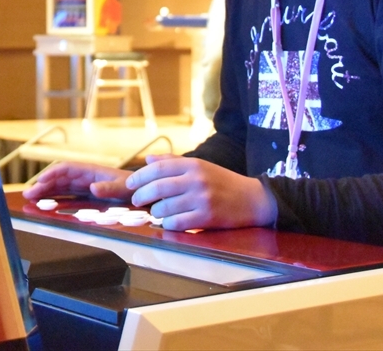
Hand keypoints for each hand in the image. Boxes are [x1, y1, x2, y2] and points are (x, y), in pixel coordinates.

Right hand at [23, 162, 132, 201]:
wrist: (141, 191)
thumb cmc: (132, 187)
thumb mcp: (123, 187)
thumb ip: (109, 188)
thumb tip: (93, 188)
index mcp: (90, 171)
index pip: (66, 169)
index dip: (52, 174)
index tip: (40, 181)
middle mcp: (84, 177)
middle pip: (59, 178)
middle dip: (43, 185)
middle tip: (28, 194)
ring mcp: (83, 185)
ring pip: (60, 186)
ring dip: (45, 190)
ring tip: (30, 198)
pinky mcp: (85, 194)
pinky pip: (66, 194)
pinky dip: (54, 197)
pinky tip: (45, 203)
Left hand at [123, 155, 277, 230]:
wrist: (252, 199)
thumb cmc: (222, 182)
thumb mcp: (200, 166)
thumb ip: (173, 162)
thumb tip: (148, 159)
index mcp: (193, 164)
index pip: (158, 168)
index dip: (139, 176)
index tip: (130, 184)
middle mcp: (196, 179)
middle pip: (158, 187)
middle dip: (142, 195)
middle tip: (136, 201)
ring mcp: (201, 199)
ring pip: (165, 207)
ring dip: (155, 212)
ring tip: (156, 212)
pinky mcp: (207, 217)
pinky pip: (177, 223)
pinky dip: (168, 224)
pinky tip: (169, 222)